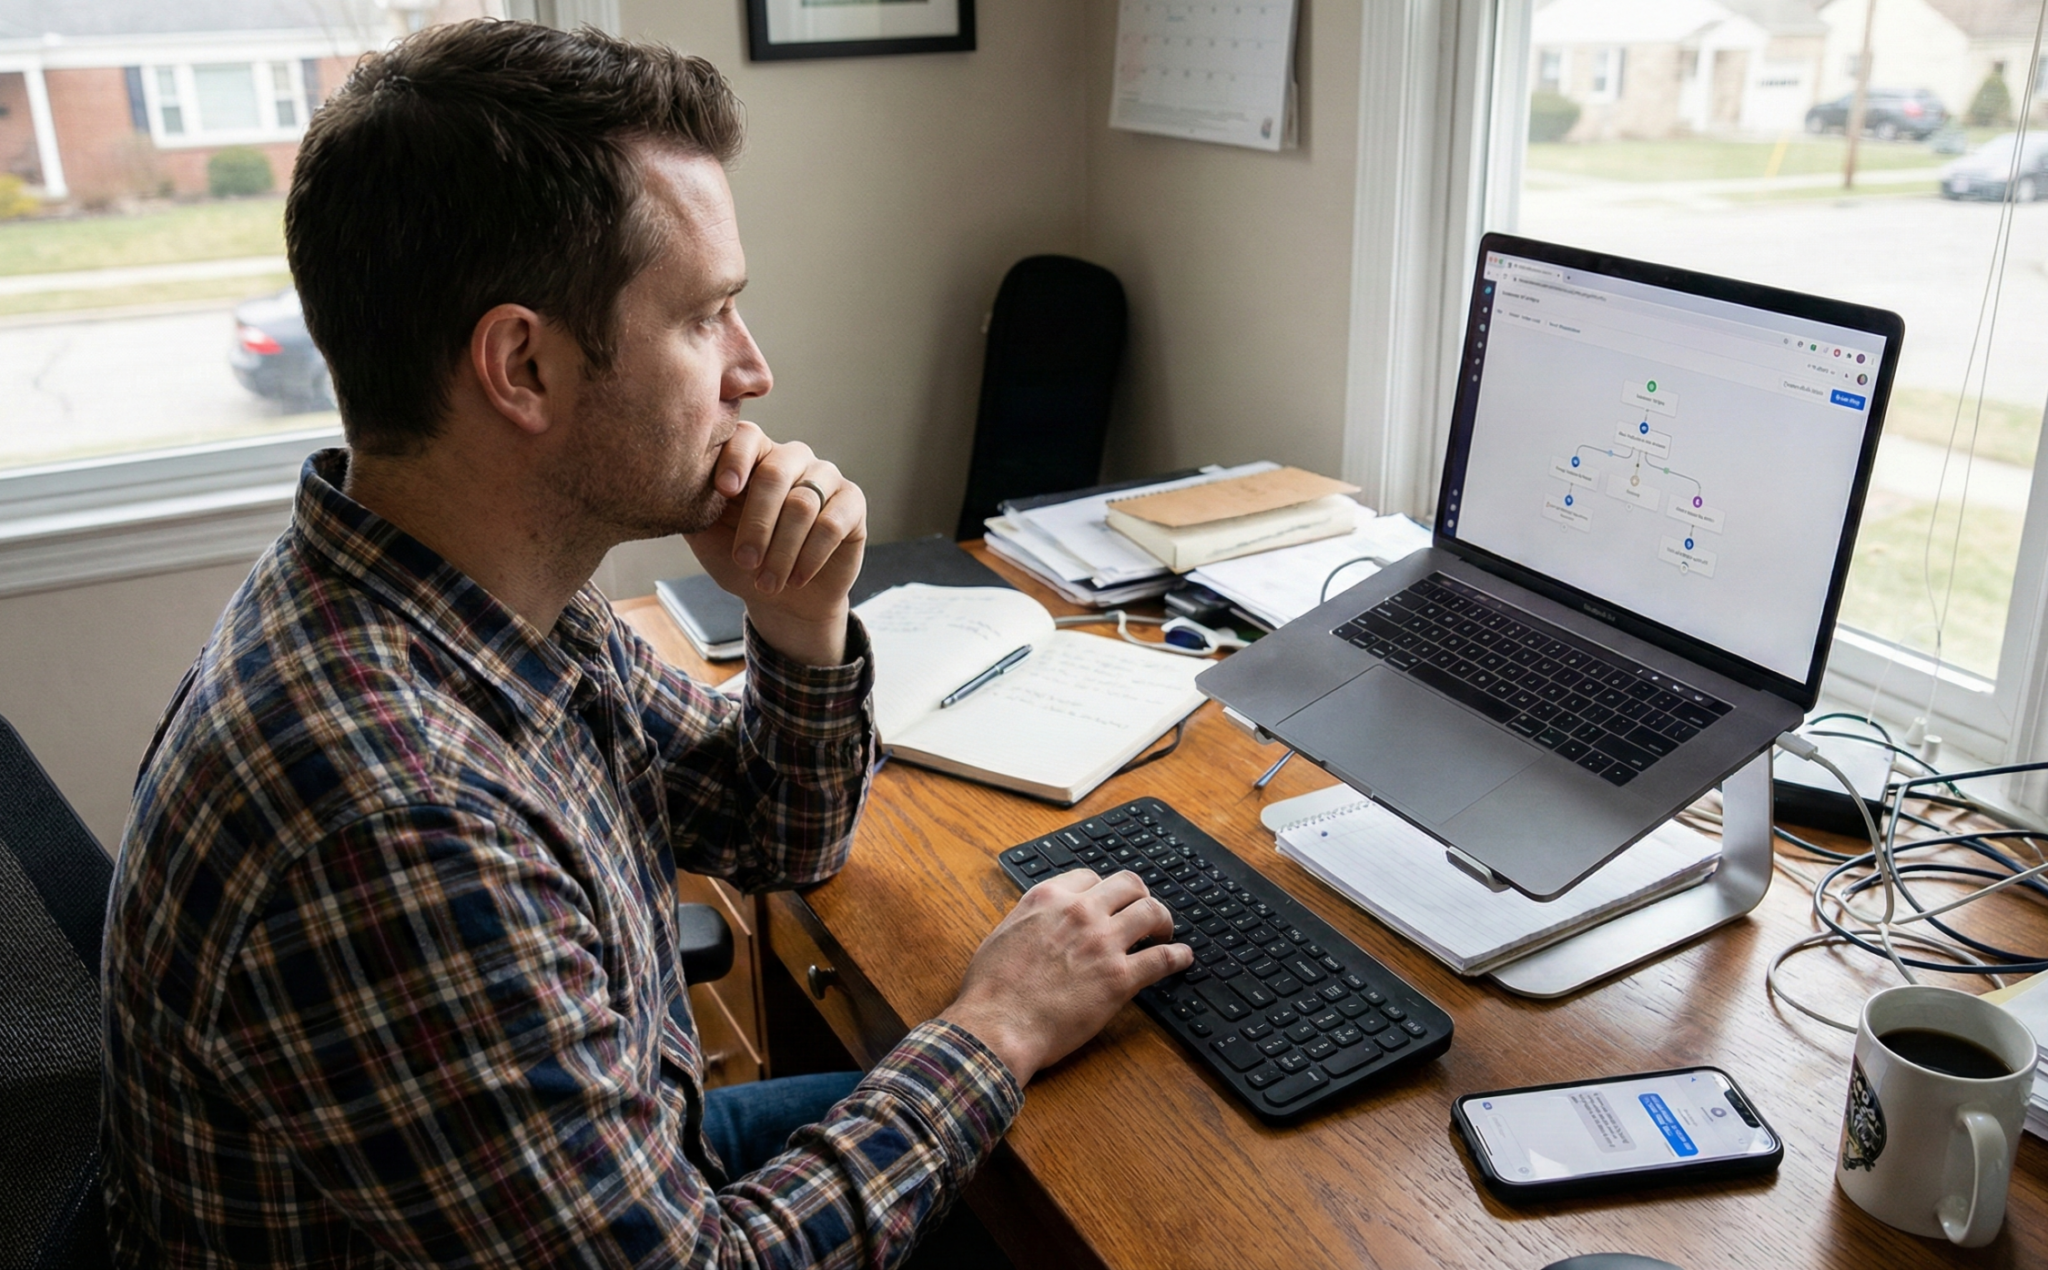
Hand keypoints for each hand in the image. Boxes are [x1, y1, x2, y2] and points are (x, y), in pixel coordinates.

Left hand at [686, 422, 866, 664]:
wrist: (783, 600)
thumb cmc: (742, 563)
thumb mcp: (707, 535)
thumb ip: (691, 505)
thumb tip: (669, 482)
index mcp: (753, 456)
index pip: (746, 437)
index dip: (735, 459)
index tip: (724, 491)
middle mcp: (791, 458)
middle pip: (775, 472)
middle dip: (757, 522)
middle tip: (745, 561)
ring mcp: (825, 477)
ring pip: (803, 503)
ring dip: (782, 549)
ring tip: (768, 582)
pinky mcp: (852, 502)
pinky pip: (832, 523)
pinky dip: (811, 555)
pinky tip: (796, 578)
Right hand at [937, 870, 1192, 1084]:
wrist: (997, 1026)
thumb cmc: (990, 989)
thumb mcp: (1003, 934)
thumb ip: (1030, 919)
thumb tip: (1040, 921)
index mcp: (1048, 898)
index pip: (1090, 877)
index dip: (1103, 890)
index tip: (1108, 902)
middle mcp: (1080, 912)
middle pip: (1128, 884)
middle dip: (1140, 895)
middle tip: (1143, 911)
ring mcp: (1103, 943)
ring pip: (1151, 912)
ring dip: (1163, 920)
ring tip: (1165, 933)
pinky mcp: (1120, 978)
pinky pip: (1163, 958)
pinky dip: (1178, 956)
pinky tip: (1183, 958)